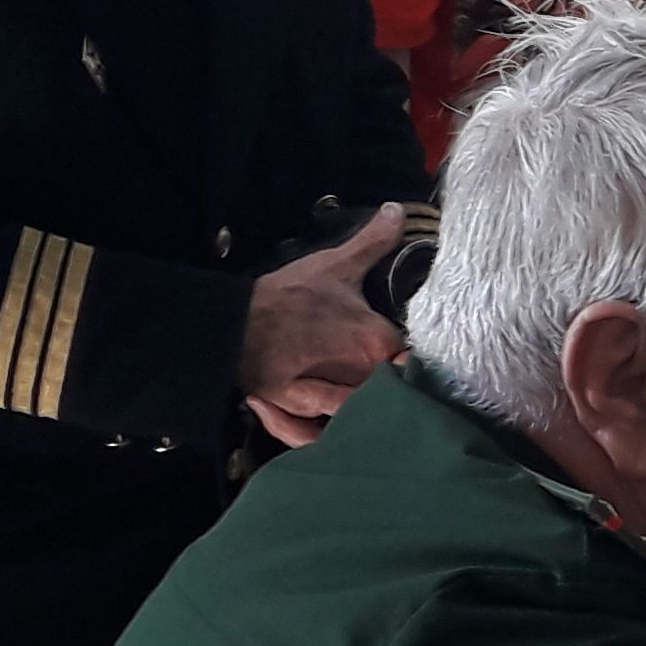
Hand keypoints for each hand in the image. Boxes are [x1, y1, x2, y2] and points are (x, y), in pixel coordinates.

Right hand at [239, 202, 407, 446]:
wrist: (230, 323)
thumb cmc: (287, 296)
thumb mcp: (334, 265)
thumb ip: (372, 242)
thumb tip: (397, 211)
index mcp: (375, 341)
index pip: (412, 359)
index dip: (414, 362)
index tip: (413, 361)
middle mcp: (359, 375)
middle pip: (392, 394)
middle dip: (395, 393)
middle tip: (394, 387)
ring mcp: (329, 397)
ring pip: (359, 416)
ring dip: (363, 415)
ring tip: (365, 412)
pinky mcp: (299, 412)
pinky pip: (318, 433)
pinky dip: (322, 435)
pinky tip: (326, 431)